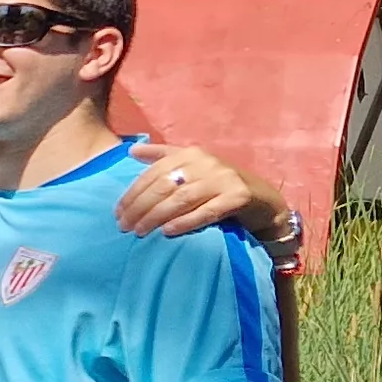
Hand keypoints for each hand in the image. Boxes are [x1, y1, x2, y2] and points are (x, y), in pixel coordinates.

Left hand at [116, 143, 286, 241]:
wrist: (263, 200)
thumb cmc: (219, 185)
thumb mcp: (192, 168)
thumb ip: (163, 157)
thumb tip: (132, 150)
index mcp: (191, 154)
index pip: (154, 172)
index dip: (133, 193)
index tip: (117, 212)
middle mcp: (206, 162)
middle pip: (164, 185)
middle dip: (140, 206)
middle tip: (124, 226)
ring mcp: (224, 178)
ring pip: (182, 198)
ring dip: (156, 216)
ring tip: (139, 231)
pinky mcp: (238, 196)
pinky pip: (207, 211)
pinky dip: (185, 221)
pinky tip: (167, 231)